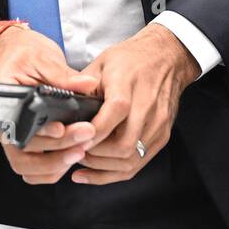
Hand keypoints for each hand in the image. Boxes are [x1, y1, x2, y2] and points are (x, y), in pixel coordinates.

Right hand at [0, 25, 98, 184]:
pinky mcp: (24, 140)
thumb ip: (63, 75)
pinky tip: (72, 154)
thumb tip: (87, 85)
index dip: (39, 132)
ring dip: (55, 164)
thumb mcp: (42, 58)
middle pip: (22, 151)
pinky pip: (32, 167)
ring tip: (81, 149)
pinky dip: (52, 168)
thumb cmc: (24, 54)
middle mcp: (2, 121)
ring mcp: (11, 134)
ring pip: (26, 165)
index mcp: (0, 98)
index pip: (16, 124)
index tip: (62, 128)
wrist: (17, 53)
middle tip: (84, 137)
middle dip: (56, 150)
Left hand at [70, 24, 199, 185]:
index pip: (110, 119)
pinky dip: (116, 171)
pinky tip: (97, 171)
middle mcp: (146, 109)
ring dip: (104, 167)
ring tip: (83, 161)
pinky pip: (140, 163)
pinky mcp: (162, 135)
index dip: (90, 135)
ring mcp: (157, 125)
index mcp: (128, 88)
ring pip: (131, 160)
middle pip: (123, 146)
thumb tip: (62, 109)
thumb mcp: (100, 63)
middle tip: (74, 152)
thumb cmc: (132, 59)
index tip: (72, 141)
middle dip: (95, 156)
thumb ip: (82, 88)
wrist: (166, 56)